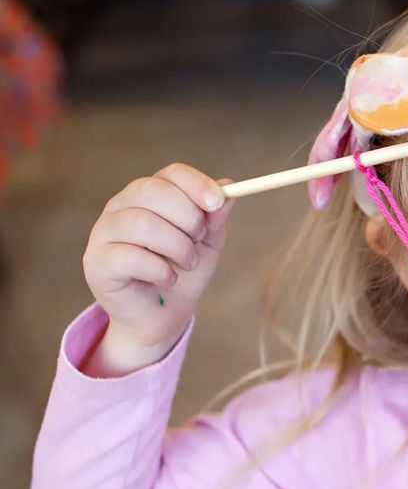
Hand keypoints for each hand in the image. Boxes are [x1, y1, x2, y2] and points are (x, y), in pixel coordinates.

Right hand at [82, 163, 233, 374]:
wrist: (163, 315)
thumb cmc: (183, 272)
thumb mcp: (207, 244)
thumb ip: (215, 218)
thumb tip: (229, 187)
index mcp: (150, 194)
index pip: (171, 174)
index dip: (196, 184)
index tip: (217, 202)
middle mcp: (122, 206)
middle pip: (152, 191)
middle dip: (187, 217)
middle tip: (199, 240)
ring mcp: (104, 232)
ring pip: (142, 223)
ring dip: (177, 247)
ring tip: (187, 263)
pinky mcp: (97, 262)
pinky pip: (131, 256)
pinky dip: (161, 270)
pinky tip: (168, 279)